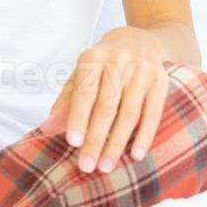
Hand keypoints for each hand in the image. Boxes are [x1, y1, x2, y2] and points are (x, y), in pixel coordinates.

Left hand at [39, 27, 171, 173]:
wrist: (142, 39)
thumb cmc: (104, 63)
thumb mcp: (83, 74)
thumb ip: (67, 100)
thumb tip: (46, 128)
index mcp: (93, 57)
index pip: (84, 92)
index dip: (77, 117)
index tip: (72, 142)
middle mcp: (119, 60)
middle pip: (106, 106)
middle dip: (96, 138)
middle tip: (86, 166)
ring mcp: (142, 70)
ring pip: (129, 113)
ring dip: (117, 143)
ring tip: (105, 166)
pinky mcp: (160, 81)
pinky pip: (153, 113)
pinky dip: (145, 136)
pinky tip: (136, 155)